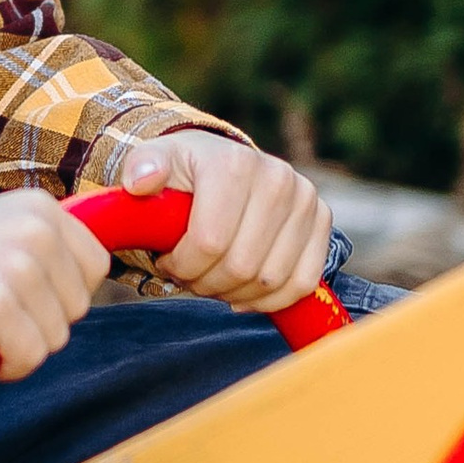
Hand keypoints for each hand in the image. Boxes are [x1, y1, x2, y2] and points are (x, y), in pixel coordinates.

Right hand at [0, 190, 109, 379]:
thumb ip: (41, 245)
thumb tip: (83, 292)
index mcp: (40, 206)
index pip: (95, 265)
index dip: (61, 292)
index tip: (21, 297)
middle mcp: (37, 231)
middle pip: (79, 306)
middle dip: (40, 321)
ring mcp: (19, 268)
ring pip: (56, 338)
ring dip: (20, 345)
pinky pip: (28, 359)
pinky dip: (4, 366)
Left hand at [116, 133, 329, 316]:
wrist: (222, 165)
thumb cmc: (185, 172)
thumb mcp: (154, 162)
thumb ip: (141, 168)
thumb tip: (142, 182)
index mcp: (234, 163)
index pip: (209, 242)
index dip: (182, 265)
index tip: (167, 260)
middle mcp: (278, 178)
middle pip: (240, 266)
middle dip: (205, 281)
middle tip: (189, 274)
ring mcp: (305, 200)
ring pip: (270, 280)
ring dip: (234, 292)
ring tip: (213, 277)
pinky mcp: (322, 222)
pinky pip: (302, 283)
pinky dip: (270, 300)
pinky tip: (243, 292)